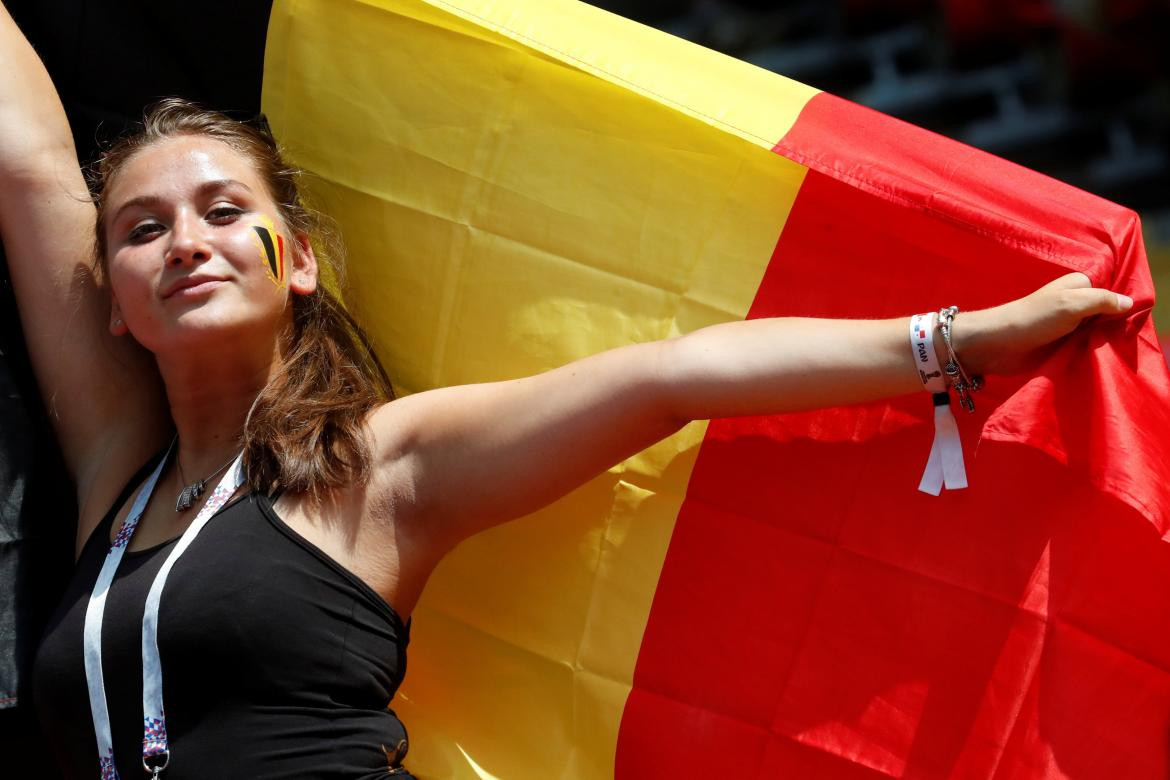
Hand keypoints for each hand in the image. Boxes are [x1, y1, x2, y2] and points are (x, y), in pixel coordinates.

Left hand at [952, 273, 1133, 375]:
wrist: (996, 345)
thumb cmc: (1032, 318)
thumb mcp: (1071, 303)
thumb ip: (1102, 300)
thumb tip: (1130, 302)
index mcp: (1080, 286)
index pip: (1112, 292)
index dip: (1122, 304)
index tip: (1131, 320)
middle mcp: (1076, 304)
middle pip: (1107, 314)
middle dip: (1115, 326)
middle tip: (1124, 340)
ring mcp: (1069, 326)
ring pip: (1098, 332)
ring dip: (1104, 342)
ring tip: (1114, 352)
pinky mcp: (1061, 345)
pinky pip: (1085, 348)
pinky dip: (1092, 353)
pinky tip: (1102, 360)